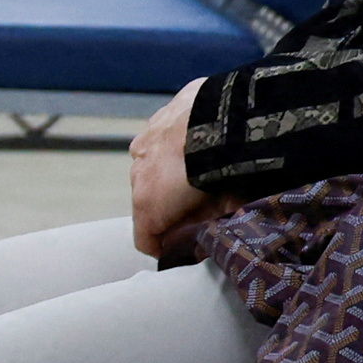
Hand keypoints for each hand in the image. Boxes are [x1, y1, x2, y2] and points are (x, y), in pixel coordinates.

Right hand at [127, 84, 224, 260]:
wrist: (225, 114)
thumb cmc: (222, 165)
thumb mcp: (224, 208)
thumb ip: (209, 227)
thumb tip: (208, 239)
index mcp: (148, 202)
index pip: (145, 240)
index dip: (166, 248)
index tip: (186, 246)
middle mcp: (137, 171)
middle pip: (150, 200)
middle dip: (171, 205)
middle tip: (205, 204)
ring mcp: (146, 140)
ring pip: (154, 165)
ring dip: (172, 170)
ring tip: (205, 165)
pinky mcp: (160, 116)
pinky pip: (164, 136)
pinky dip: (179, 141)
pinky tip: (204, 138)